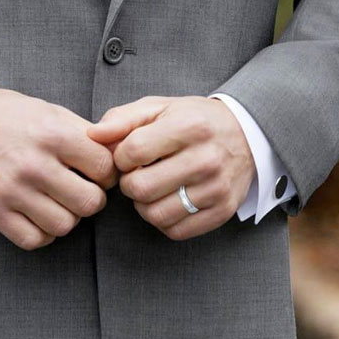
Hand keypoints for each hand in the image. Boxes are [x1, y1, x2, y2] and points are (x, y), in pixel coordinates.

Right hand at [0, 87, 118, 250]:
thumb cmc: (5, 115)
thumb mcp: (46, 110)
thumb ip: (83, 132)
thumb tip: (119, 153)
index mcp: (52, 133)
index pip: (105, 167)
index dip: (107, 172)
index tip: (96, 171)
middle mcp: (34, 164)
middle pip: (90, 202)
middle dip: (91, 197)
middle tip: (80, 189)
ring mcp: (13, 190)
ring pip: (65, 225)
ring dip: (67, 216)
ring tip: (58, 201)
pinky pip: (34, 239)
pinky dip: (42, 232)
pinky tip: (38, 215)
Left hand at [84, 95, 255, 240]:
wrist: (247, 134)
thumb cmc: (194, 120)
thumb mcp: (160, 107)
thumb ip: (123, 118)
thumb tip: (92, 136)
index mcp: (189, 126)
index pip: (133, 152)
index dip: (120, 157)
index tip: (128, 155)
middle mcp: (206, 158)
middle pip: (141, 188)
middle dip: (129, 184)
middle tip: (137, 175)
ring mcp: (216, 188)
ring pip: (156, 214)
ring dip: (143, 205)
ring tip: (151, 188)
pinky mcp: (222, 211)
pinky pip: (176, 230)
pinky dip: (163, 220)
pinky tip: (167, 201)